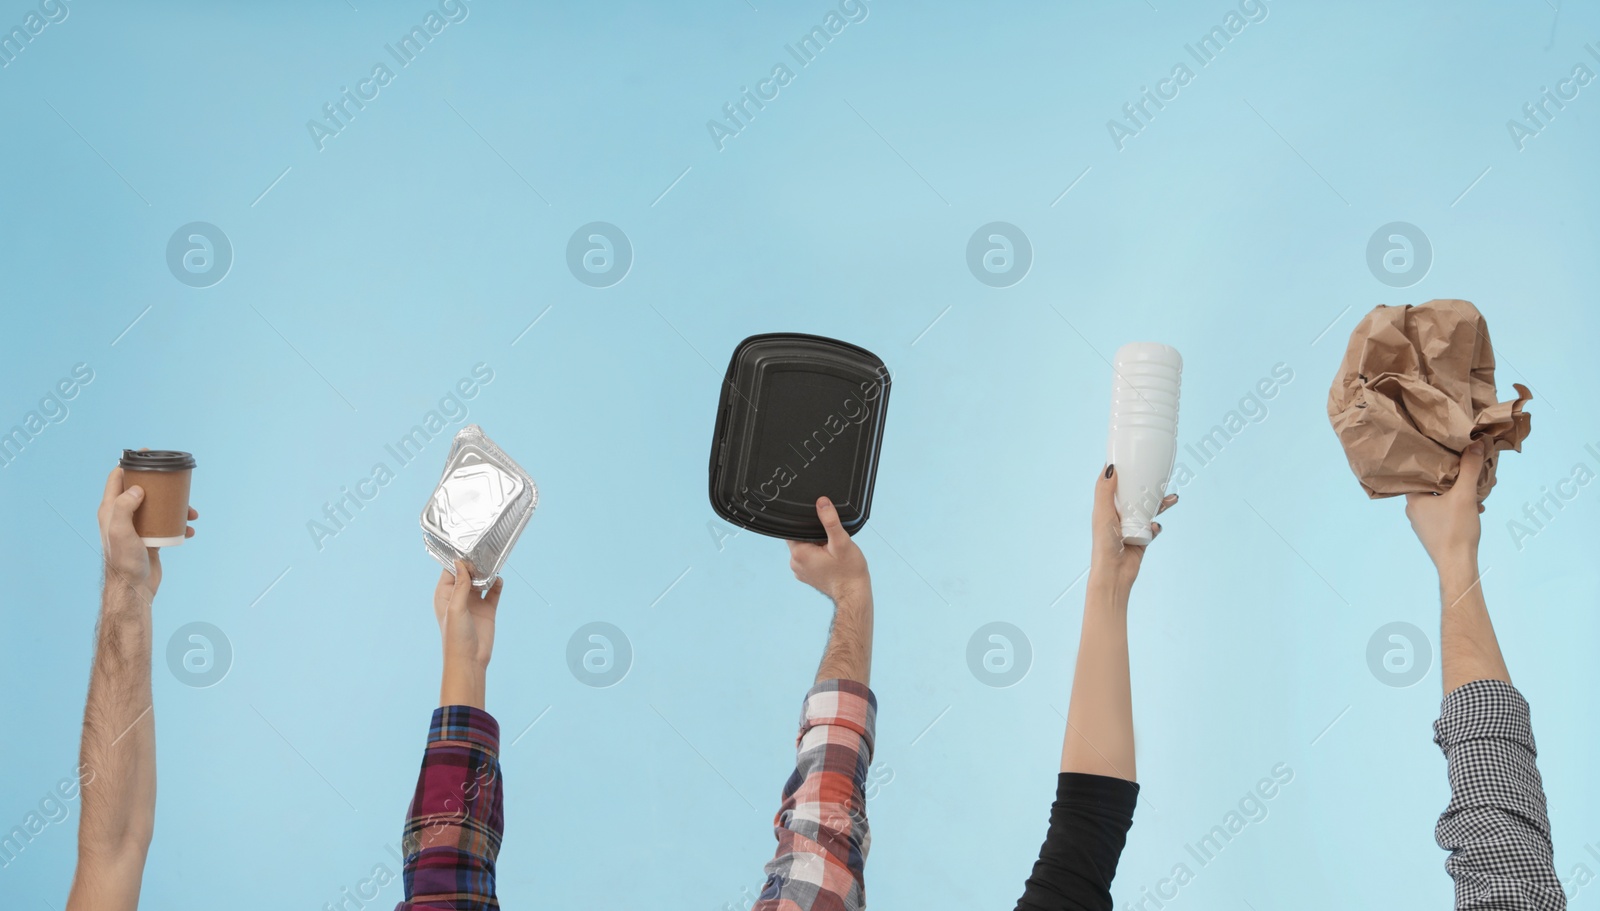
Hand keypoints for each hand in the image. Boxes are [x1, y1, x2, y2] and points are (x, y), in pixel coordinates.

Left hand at [97, 466, 196, 599]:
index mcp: (110, 509)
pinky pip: (167, 524)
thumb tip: (138, 488)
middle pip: (142, 489)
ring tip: (192, 513)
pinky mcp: (150, 537)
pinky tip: (190, 529)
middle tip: (175, 479)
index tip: (147, 454)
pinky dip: (180, 524)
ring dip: (176, 506)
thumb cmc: (124, 560)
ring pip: (158, 506)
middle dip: (160, 483)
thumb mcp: (120, 530)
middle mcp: (122, 515)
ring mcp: (137, 526)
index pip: (117, 478)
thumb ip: (123, 506)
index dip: (130, 463)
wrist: (133, 587)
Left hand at [434, 561, 501, 673]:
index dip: (459, 561)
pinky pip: (494, 592)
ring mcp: (474, 602)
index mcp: (445, 594)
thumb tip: (460, 563)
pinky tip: (499, 580)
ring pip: (481, 581)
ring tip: (493, 564)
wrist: (470, 660)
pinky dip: (497, 584)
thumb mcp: (456, 607)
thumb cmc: (455, 637)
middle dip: (475, 564)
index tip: (469, 550)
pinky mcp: (487, 609)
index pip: (451, 571)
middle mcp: (459, 596)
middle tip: (484, 554)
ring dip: (487, 573)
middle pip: (468, 573)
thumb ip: (460, 585)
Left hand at [787, 497, 870, 606]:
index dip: (808, 524)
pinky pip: (809, 558)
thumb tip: (822, 502)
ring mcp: (800, 571)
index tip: (821, 528)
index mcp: (799, 553)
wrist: (854, 594)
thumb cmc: (849, 571)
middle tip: (831, 542)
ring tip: (832, 552)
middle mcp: (795, 563)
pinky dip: (818, 555)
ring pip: (805, 548)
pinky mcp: (807, 576)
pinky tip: (831, 559)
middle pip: (800, 538)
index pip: (793, 529)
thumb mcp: (841, 542)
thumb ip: (830, 521)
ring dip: (817, 545)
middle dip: (815, 536)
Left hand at [1089, 464, 1175, 590]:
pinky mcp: (1142, 537)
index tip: (1132, 455)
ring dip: (1160, 503)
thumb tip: (1110, 467)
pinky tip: (1155, 526)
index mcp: (1106, 506)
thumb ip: (1105, 491)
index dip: (1121, 469)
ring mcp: (1131, 525)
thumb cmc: (1104, 543)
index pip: (1112, 482)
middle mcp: (1118, 513)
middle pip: (1135, 493)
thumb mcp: (1103, 513)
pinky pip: (1154, 525)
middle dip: (1149, 484)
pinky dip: (1157, 524)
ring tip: (1172, 499)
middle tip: (1162, 476)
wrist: (1115, 573)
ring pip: (1149, 508)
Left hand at [1405, 440, 1486, 575]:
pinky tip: (1477, 508)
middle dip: (1456, 478)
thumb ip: (1469, 469)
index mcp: (1413, 498)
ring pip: (1442, 499)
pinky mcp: (1433, 531)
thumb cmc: (1456, 530)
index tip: (1453, 454)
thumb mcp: (1464, 495)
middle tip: (1472, 471)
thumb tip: (1474, 445)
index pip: (1421, 472)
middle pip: (1434, 485)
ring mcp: (1422, 522)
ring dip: (1461, 493)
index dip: (1438, 462)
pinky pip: (1446, 512)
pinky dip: (1460, 506)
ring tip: (1479, 490)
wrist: (1457, 565)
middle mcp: (1413, 509)